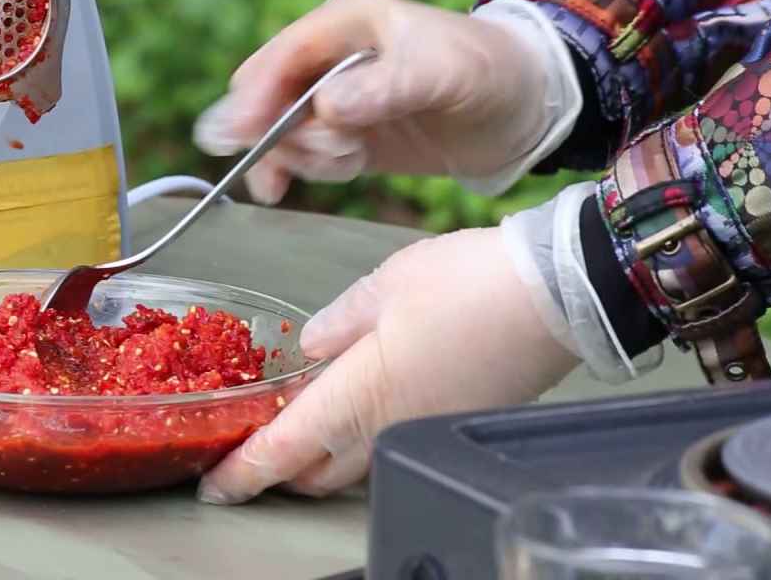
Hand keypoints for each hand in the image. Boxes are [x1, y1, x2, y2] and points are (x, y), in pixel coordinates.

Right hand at [193, 0, 551, 202]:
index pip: (281, 58)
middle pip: (267, 98)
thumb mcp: (442, 72)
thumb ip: (384, 88)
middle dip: (272, 133)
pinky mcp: (348, 137)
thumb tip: (326, 107)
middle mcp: (331, 59)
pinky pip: (305, 157)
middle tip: (296, 159)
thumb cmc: (489, 70)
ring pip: (283, 134)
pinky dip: (305, 171)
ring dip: (302, 155)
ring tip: (352, 159)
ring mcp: (336, 101)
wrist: (526, 109)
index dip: (256, 95)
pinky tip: (318, 178)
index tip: (240, 135)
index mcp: (345, 24)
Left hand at [196, 227, 578, 502]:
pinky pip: (387, 446)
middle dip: (276, 464)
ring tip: (299, 419)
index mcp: (360, 395)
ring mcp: (420, 432)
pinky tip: (357, 400)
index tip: (215, 483)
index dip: (243, 472)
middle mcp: (387, 429)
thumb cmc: (471, 286)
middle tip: (252, 439)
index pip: (284, 450)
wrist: (556, 297)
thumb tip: (310, 348)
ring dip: (318, 453)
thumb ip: (336, 323)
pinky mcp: (448, 425)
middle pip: (314, 471)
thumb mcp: (384, 286)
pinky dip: (359, 436)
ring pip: (351, 464)